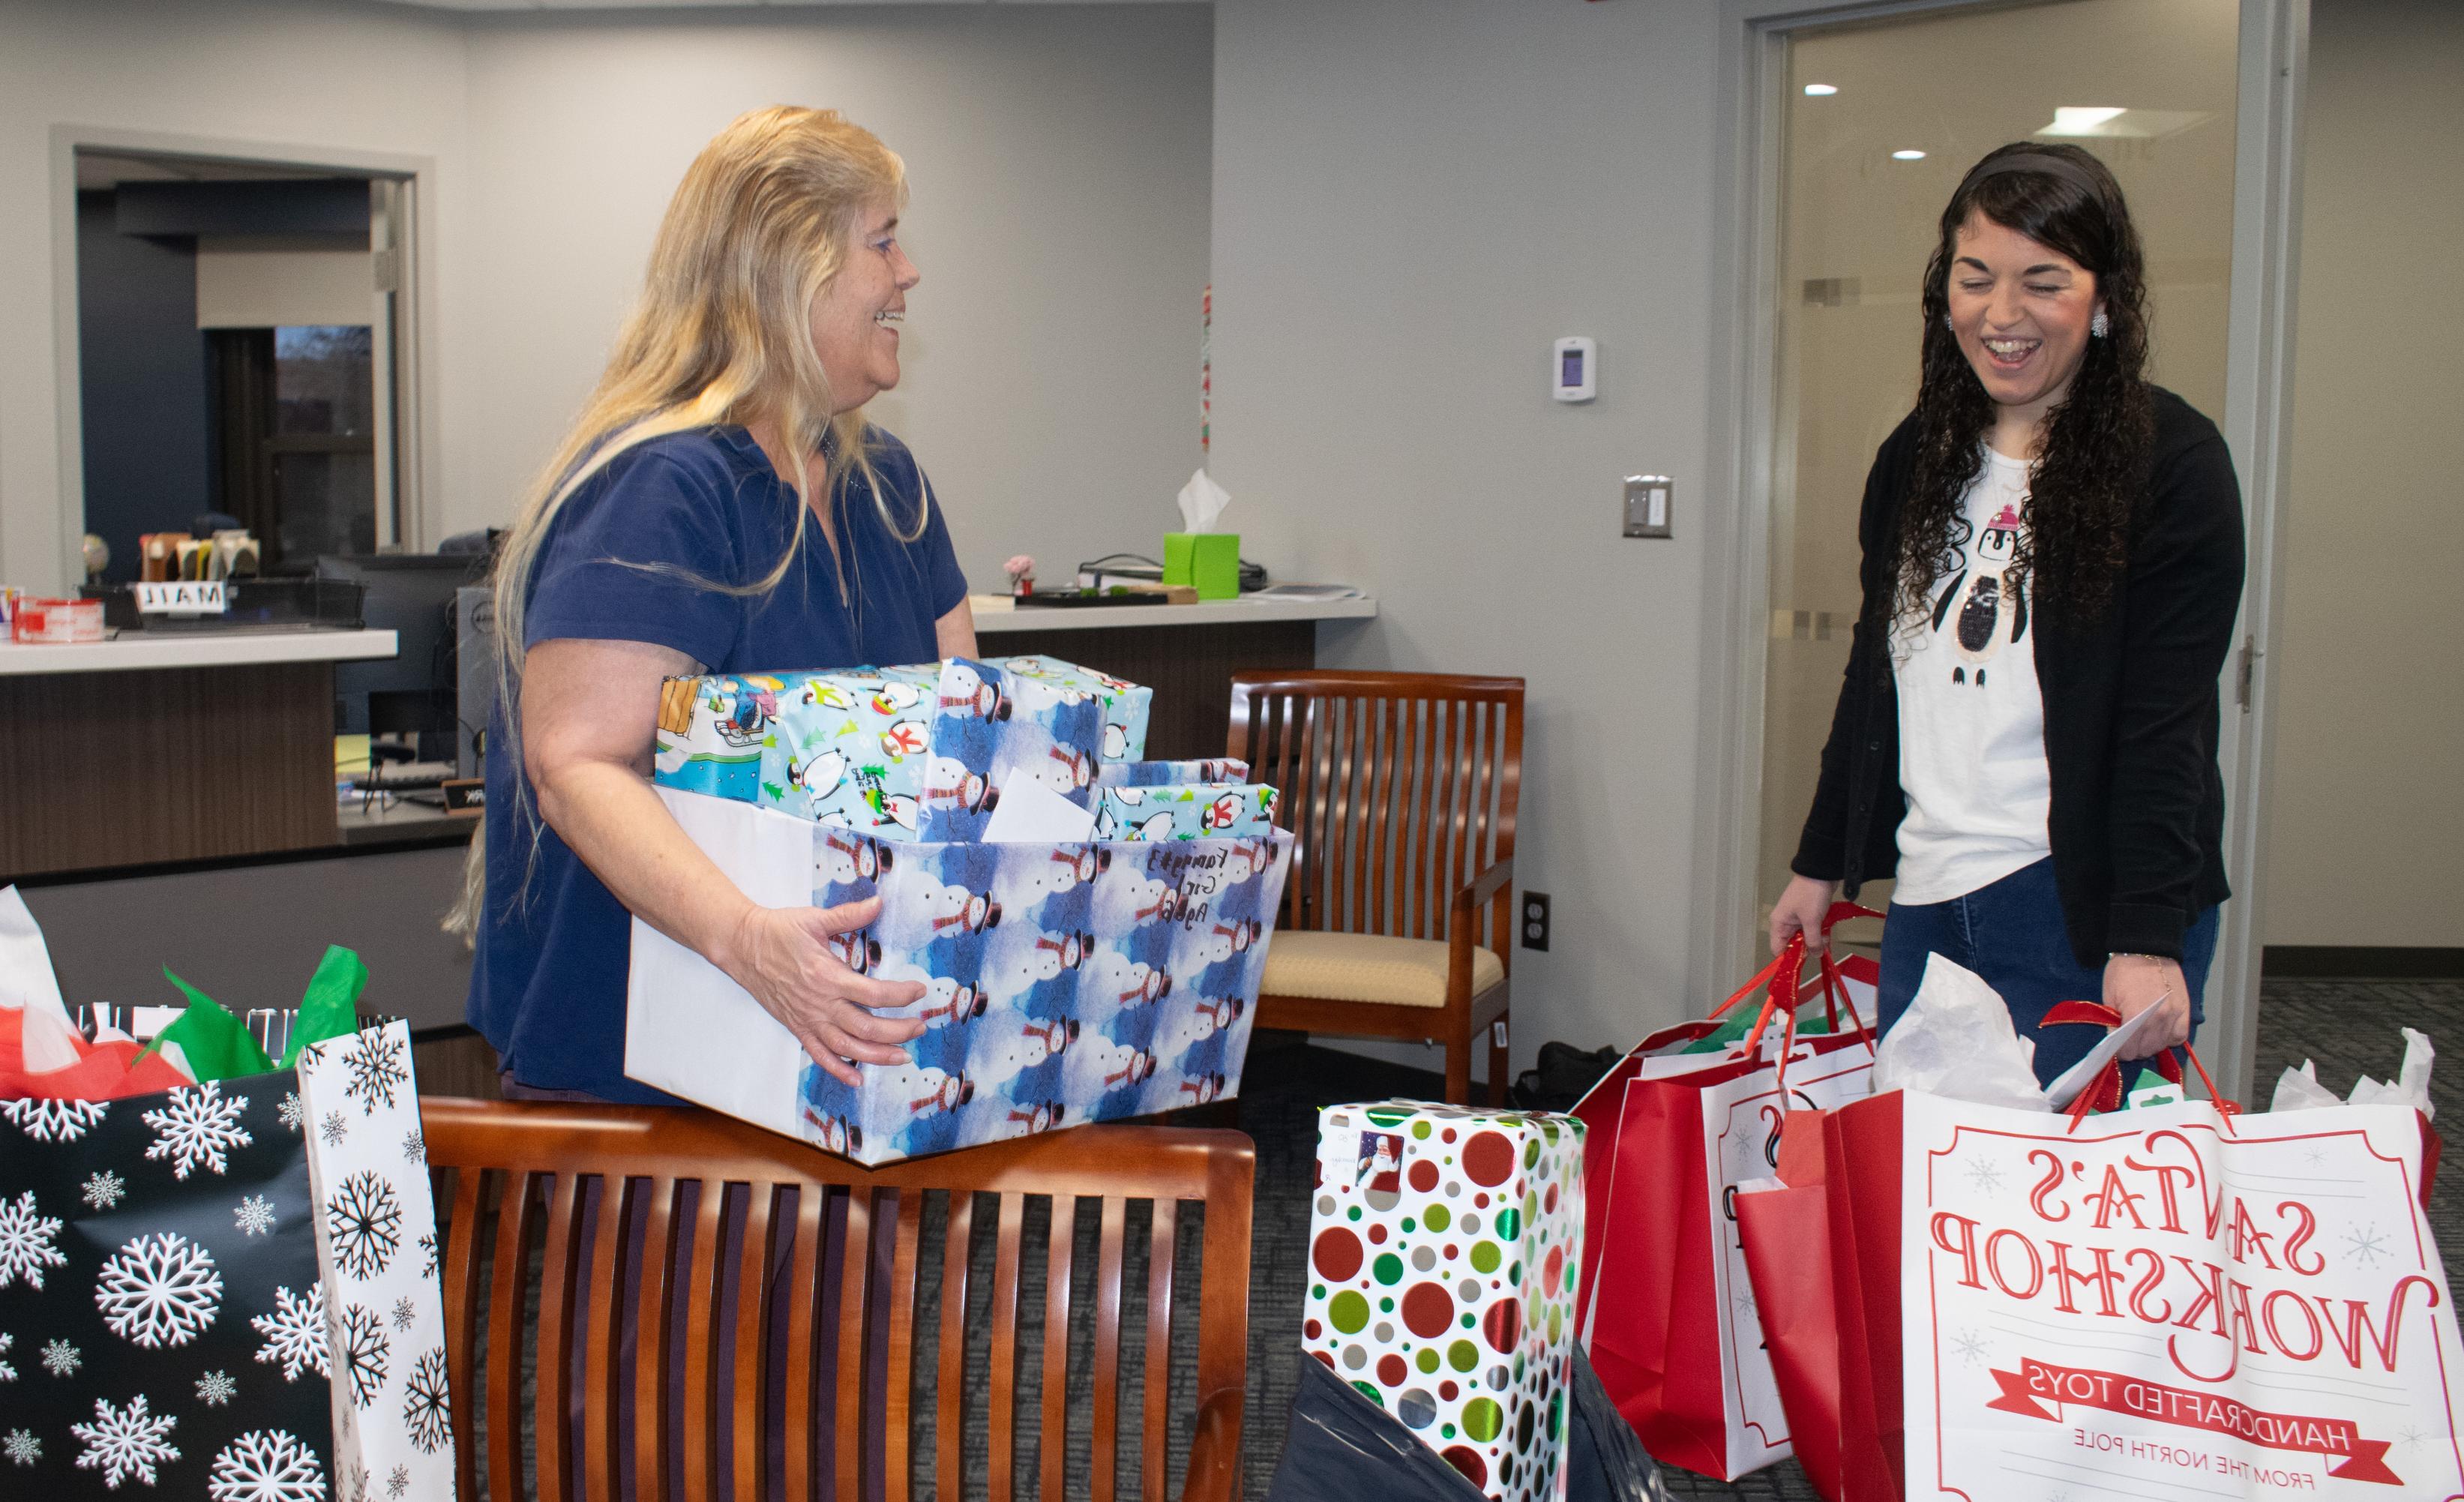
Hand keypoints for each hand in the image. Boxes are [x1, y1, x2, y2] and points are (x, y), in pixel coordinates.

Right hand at [723, 897, 927, 1086]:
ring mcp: (808, 1020)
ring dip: (878, 1056)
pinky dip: (839, 1070)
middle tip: (920, 1027)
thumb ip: (850, 915)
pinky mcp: (797, 1028)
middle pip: (868, 1028)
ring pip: (848, 1048)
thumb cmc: (779, 931)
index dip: (902, 995)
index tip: (920, 990)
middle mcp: (821, 1004)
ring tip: (903, 1057)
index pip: (875, 994)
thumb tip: (879, 902)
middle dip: (900, 1031)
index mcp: (828, 976)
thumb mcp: (815, 919)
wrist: (742, 947)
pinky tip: (857, 1080)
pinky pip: (820, 1055)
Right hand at [1769, 874, 1842, 956]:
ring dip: (1816, 939)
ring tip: (1826, 938)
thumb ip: (1813, 940)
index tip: (1803, 963)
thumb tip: (1815, 955)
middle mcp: (1785, 922)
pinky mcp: (1808, 914)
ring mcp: (1797, 918)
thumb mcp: (1812, 921)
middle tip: (1820, 948)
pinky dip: (1820, 932)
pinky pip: (1812, 929)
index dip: (1788, 958)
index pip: (1778, 949)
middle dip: (1808, 948)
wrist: (1820, 872)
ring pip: (1805, 937)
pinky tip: (1828, 931)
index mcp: (1779, 924)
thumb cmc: (1810, 895)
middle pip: (1793, 944)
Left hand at [2104, 953, 2189, 1058]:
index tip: (2117, 1046)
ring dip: (2151, 1044)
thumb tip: (2115, 1041)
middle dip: (2134, 1048)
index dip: (2119, 1051)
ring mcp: (2173, 1016)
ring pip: (2162, 1046)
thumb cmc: (2124, 970)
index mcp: (2134, 1016)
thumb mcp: (2109, 996)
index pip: (2128, 1051)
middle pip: (2145, 1051)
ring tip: (2144, 1033)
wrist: (2148, 949)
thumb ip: (2113, 1022)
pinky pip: (2179, 1037)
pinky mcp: (2185, 1011)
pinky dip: (2169, 1038)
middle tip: (2129, 1038)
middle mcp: (2157, 1020)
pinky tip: (2161, 1030)